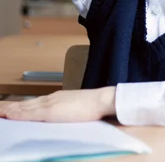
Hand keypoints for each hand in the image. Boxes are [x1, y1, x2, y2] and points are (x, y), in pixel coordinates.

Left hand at [0, 87, 115, 122]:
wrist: (101, 101)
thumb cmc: (92, 108)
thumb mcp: (74, 109)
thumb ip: (64, 113)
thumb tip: (58, 119)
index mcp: (55, 100)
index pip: (32, 104)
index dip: (18, 107)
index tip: (7, 108)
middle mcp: (50, 100)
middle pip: (25, 104)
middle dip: (9, 107)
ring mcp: (50, 104)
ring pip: (24, 108)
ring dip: (9, 110)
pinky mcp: (51, 112)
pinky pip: (30, 114)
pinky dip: (18, 114)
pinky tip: (9, 115)